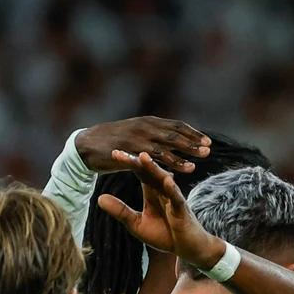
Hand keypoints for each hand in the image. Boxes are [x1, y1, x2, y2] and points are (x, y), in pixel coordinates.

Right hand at [77, 117, 210, 173]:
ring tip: (198, 162)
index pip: (175, 125)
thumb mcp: (133, 135)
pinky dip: (169, 163)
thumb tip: (166, 145)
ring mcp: (137, 138)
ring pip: (166, 145)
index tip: (207, 140)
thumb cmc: (110, 142)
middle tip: (208, 149)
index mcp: (147, 122)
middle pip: (174, 134)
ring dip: (184, 153)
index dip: (192, 133)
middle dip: (192, 141)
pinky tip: (180, 171)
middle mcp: (145, 127)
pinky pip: (154, 157)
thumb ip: (150, 138)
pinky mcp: (130, 150)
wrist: (86, 145)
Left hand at [96, 150, 222, 264]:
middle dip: (135, 161)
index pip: (139, 172)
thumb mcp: (136, 224)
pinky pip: (177, 198)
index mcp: (152, 191)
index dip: (127, 163)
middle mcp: (163, 190)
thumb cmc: (164, 234)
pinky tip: (167, 180)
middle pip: (148, 172)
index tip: (112, 153)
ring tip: (143, 157)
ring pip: (163, 180)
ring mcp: (174, 199)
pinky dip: (173, 189)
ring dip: (154, 168)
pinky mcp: (183, 210)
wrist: (187, 249)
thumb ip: (121, 211)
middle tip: (119, 151)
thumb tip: (99, 198)